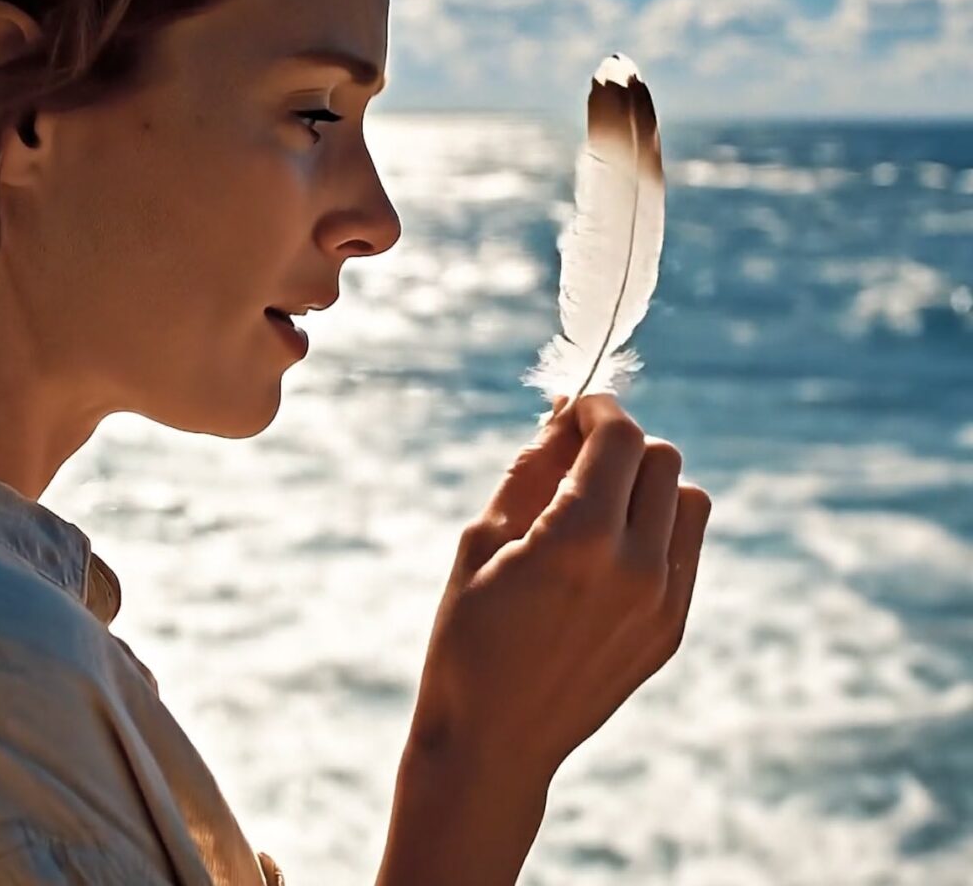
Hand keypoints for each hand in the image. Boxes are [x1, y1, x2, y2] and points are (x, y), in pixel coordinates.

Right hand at [407, 393, 711, 788]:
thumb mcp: (481, 541)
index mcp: (581, 538)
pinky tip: (609, 550)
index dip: (595, 408)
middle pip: (660, 458)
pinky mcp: (672, 630)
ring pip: (687, 499)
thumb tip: (562, 413)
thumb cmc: (466, 638)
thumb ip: (530, 469)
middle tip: (574, 461)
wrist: (493, 744)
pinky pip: (687, 549)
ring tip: (597, 506)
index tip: (572, 412)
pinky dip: (658, 528)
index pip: (619, 435)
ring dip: (647, 484)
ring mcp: (664, 603)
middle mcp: (638, 566)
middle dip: (618, 443)